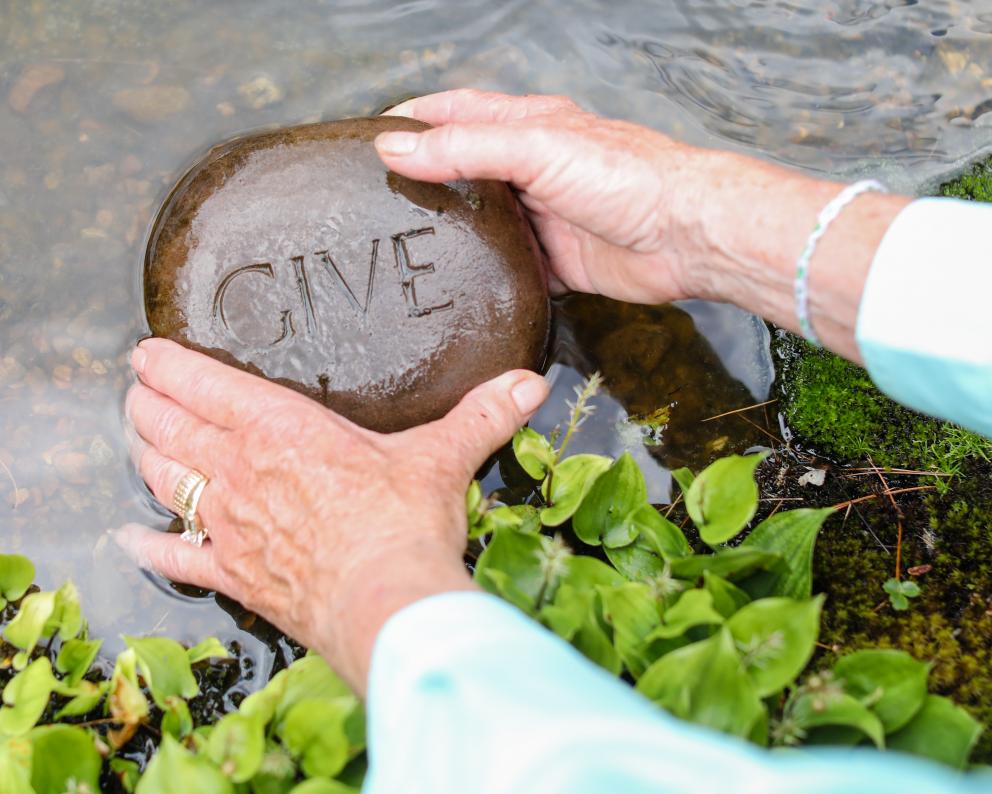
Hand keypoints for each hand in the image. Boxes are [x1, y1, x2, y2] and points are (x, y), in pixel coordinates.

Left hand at [117, 338, 548, 692]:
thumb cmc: (404, 524)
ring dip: (145, 457)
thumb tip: (530, 383)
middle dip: (148, 405)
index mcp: (280, 428)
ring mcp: (229, 525)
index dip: (167, 365)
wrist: (384, 603)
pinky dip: (151, 546)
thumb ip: (481, 415)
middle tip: (139, 392)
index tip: (146, 353)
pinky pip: (176, 557)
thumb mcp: (443, 457)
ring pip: (163, 481)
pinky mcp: (233, 573)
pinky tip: (131, 537)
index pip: (203, 384)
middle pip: (169, 428)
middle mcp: (240, 471)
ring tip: (137, 439)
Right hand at [377, 90, 910, 362]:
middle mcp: (531, 169)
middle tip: (374, 201)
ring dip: (449, 232)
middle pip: (464, 169)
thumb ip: (464, 148)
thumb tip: (394, 148)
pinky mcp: (554, 262)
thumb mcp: (536, 148)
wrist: (684, 236)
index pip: (455, 113)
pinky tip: (456, 287)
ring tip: (403, 247)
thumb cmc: (627, 177)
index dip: (411, 120)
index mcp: (527, 126)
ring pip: (482, 222)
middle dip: (422, 179)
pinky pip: (507, 268)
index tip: (367, 137)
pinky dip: (481, 276)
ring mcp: (542, 217)